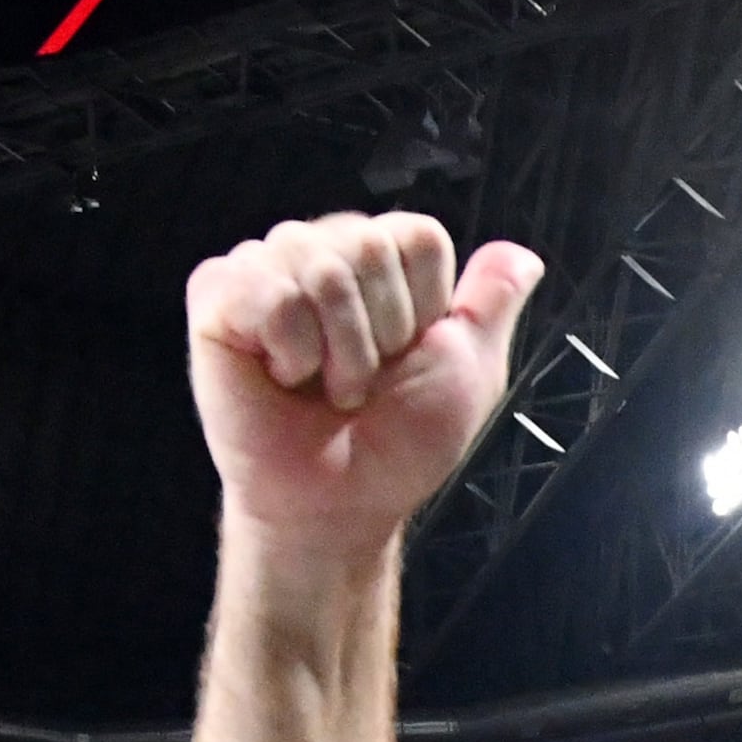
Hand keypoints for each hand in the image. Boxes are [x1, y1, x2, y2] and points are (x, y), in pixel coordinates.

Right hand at [186, 212, 540, 562]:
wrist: (340, 504)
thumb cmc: (397, 447)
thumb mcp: (467, 374)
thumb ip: (490, 305)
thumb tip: (524, 257)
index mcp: (379, 262)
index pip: (417, 237)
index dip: (422, 309)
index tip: (404, 360)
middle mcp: (320, 252)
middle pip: (370, 242)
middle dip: (380, 334)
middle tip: (358, 384)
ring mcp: (265, 268)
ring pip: (321, 266)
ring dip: (338, 352)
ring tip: (322, 388)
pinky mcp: (217, 295)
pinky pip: (268, 291)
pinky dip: (289, 349)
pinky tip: (280, 376)